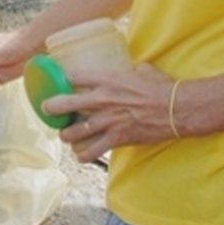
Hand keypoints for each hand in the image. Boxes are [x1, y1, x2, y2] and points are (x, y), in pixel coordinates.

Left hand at [42, 63, 176, 162]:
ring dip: (66, 134)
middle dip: (51, 107)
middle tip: (46, 109)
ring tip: (64, 135)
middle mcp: (102, 99)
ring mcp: (108, 120)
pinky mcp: (117, 138)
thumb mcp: (141, 70)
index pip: (73, 75)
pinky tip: (80, 155)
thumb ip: (128, 70)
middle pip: (65, 104)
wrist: (177, 109)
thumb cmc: (161, 87)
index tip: (55, 80)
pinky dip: (84, 155)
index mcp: (107, 79)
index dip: (60, 77)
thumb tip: (128, 69)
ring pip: (75, 131)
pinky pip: (94, 150)